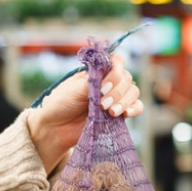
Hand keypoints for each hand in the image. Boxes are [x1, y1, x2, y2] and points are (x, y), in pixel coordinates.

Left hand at [27, 53, 142, 173]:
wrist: (55, 128)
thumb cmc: (60, 104)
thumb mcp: (74, 89)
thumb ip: (92, 81)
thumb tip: (108, 74)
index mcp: (97, 72)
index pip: (117, 62)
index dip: (115, 72)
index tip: (103, 86)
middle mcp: (108, 82)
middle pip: (127, 78)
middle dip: (117, 91)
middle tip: (102, 104)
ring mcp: (114, 98)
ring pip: (133, 92)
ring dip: (125, 101)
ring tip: (111, 112)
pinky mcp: (117, 114)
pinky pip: (136, 107)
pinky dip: (134, 108)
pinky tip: (126, 114)